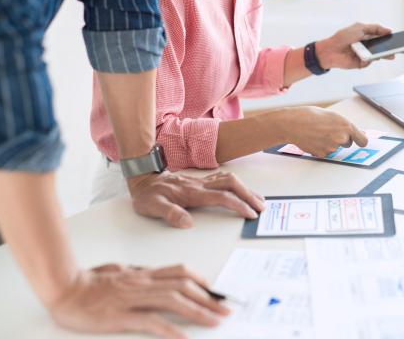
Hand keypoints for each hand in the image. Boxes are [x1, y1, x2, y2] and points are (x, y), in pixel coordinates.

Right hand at [50, 264, 229, 338]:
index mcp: (143, 274)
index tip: (215, 291)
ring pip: (173, 301)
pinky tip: (184, 338)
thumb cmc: (88, 281)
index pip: (179, 272)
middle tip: (225, 310)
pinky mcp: (121, 316)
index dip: (201, 280)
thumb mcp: (117, 271)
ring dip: (198, 311)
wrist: (63, 288)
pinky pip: (150, 321)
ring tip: (214, 321)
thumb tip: (149, 272)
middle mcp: (143, 283)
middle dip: (208, 299)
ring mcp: (133, 298)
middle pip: (183, 286)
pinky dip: (170, 330)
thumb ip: (136, 273)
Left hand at [127, 171, 264, 227]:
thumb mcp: (152, 207)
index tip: (250, 213)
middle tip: (261, 207)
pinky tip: (242, 191)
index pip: (221, 197)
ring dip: (246, 189)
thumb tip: (188, 223)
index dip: (237, 204)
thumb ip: (170, 214)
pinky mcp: (201, 182)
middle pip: (231, 184)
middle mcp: (199, 185)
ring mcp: (201, 182)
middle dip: (248, 195)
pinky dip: (237, 185)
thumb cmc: (147, 195)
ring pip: (230, 180)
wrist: (142, 180)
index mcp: (191, 193)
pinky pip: (224, 180)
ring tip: (258, 200)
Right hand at [275, 106, 367, 157]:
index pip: (363, 140)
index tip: (359, 141)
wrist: (293, 124)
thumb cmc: (309, 116)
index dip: (360, 140)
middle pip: (348, 143)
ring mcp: (332, 147)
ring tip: (317, 133)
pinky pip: (325, 152)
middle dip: (341, 139)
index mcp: (346, 125)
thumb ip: (343, 125)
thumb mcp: (331, 115)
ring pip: (335, 148)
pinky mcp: (323, 154)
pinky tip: (313, 139)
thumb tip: (354, 132)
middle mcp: (341, 138)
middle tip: (328, 131)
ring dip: (329, 143)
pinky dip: (320, 147)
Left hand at [316, 22, 392, 68]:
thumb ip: (375, 28)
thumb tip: (389, 30)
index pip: (383, 37)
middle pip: (384, 48)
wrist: (330, 50)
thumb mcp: (360, 27)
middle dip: (394, 49)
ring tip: (391, 54)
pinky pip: (369, 62)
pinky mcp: (360, 63)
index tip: (403, 39)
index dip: (393, 39)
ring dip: (384, 55)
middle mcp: (368, 46)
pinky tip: (363, 56)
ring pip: (378, 56)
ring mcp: (365, 55)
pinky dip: (368, 59)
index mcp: (368, 36)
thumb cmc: (342, 37)